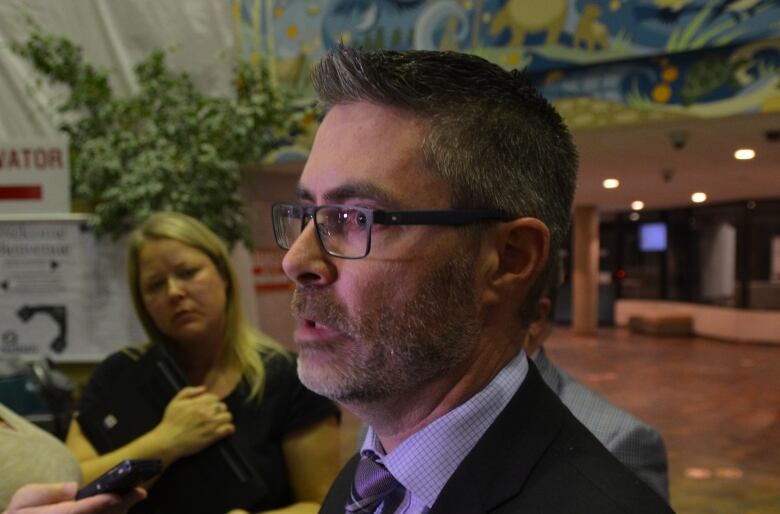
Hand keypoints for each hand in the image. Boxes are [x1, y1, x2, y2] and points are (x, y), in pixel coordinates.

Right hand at [3, 482, 145, 513]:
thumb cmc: (21, 513)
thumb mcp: (26, 497)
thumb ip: (49, 492)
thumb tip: (74, 489)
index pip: (78, 511)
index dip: (98, 504)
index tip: (115, 495)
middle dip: (120, 505)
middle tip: (139, 492)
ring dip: (120, 511)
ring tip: (136, 495)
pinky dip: (113, 513)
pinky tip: (124, 505)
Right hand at [153, 386, 233, 459]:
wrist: (168, 441)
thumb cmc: (170, 421)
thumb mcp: (175, 401)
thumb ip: (189, 391)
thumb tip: (204, 388)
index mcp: (198, 403)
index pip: (214, 397)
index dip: (212, 402)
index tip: (209, 407)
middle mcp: (206, 412)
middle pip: (223, 406)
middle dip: (219, 409)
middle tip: (213, 415)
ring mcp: (211, 424)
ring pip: (228, 416)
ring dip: (224, 418)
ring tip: (218, 422)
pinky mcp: (213, 436)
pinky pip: (229, 429)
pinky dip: (228, 429)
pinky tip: (223, 430)